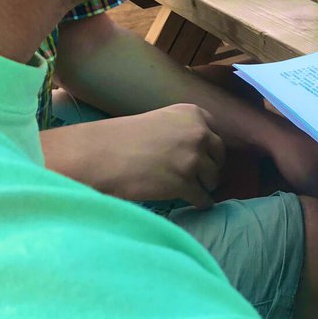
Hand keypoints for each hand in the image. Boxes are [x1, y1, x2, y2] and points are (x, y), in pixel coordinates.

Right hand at [45, 103, 225, 207]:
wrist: (98, 155)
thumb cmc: (120, 138)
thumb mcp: (160, 121)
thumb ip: (182, 130)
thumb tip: (198, 148)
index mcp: (192, 113)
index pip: (215, 133)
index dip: (211, 148)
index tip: (207, 157)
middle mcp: (198, 133)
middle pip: (219, 156)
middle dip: (212, 167)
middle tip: (205, 177)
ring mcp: (193, 158)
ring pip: (213, 178)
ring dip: (207, 186)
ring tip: (198, 192)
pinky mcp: (184, 183)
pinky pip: (203, 198)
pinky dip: (202, 203)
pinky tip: (197, 205)